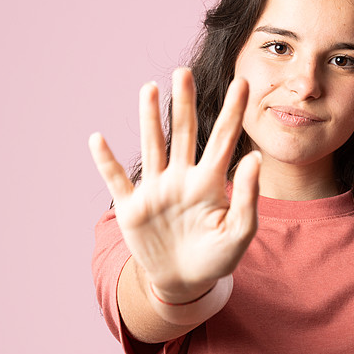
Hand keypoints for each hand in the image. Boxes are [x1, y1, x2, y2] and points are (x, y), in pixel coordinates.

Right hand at [89, 68, 260, 302]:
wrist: (186, 282)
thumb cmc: (218, 256)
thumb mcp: (239, 231)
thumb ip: (247, 196)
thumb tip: (255, 158)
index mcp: (210, 181)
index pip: (224, 138)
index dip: (232, 111)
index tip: (241, 81)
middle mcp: (182, 177)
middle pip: (184, 133)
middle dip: (184, 103)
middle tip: (183, 72)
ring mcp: (156, 190)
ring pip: (153, 147)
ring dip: (149, 119)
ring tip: (149, 89)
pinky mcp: (133, 208)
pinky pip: (117, 180)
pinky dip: (106, 161)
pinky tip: (98, 138)